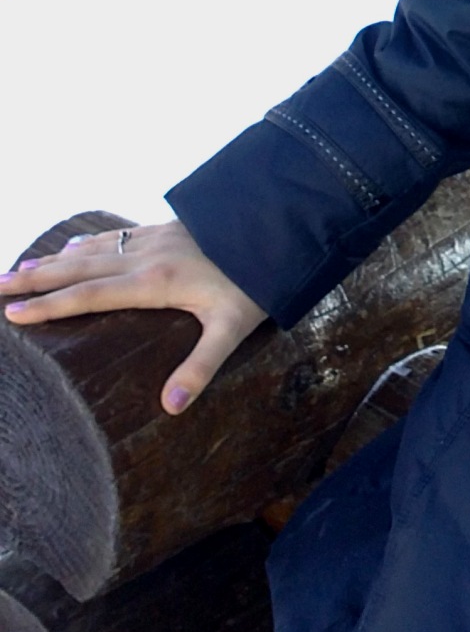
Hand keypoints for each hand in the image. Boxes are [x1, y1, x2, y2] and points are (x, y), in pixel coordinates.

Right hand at [0, 219, 265, 415]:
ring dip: (54, 259)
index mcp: (155, 281)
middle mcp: (147, 256)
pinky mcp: (167, 228)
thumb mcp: (234, 328)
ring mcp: (155, 238)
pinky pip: (116, 234)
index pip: (90, 296)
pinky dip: (88, 241)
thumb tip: (172, 405)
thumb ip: (203, 365)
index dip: (51, 306)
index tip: (13, 313)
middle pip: (79, 268)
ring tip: (18, 268)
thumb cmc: (258, 281)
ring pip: (93, 249)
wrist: (281, 225)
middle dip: (35, 278)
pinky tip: (73, 245)